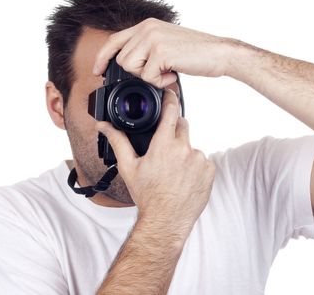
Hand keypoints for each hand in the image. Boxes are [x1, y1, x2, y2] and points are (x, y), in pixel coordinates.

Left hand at [92, 18, 234, 88]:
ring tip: (168, 72)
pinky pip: (147, 77)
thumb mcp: (168, 43)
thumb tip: (130, 66)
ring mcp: (153, 39)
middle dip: (138, 73)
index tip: (97, 71)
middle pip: (122, 60)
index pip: (114, 40)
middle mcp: (147, 28)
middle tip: (161, 72)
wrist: (220, 53)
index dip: (102, 57)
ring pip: (131, 68)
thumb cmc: (198, 53)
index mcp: (148, 25)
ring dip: (149, 77)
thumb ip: (148, 48)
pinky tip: (175, 74)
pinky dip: (161, 82)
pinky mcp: (160, 52)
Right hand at [95, 88, 215, 228]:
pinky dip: (195, 166)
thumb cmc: (147, 195)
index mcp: (164, 144)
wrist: (167, 220)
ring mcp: (200, 159)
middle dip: (173, 131)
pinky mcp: (210, 170)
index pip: (171, 110)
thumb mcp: (129, 167)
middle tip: (164, 149)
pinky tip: (185, 178)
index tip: (169, 94)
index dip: (170, 99)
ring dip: (184, 152)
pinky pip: (203, 160)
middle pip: (182, 126)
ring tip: (173, 171)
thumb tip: (103, 125)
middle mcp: (184, 149)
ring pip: (191, 145)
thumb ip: (117, 142)